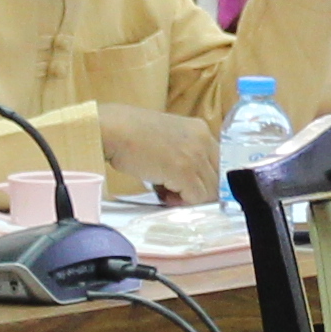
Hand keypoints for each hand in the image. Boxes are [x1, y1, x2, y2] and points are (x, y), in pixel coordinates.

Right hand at [103, 107, 219, 205]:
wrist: (113, 128)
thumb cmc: (130, 133)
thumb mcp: (166, 136)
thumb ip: (182, 153)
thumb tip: (187, 181)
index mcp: (199, 129)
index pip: (217, 162)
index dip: (203, 178)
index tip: (185, 185)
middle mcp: (203, 140)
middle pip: (216, 177)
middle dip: (197, 189)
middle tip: (173, 192)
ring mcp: (195, 156)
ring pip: (209, 190)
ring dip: (188, 197)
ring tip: (165, 192)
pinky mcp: (184, 171)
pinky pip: (196, 197)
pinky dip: (182, 202)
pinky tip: (164, 195)